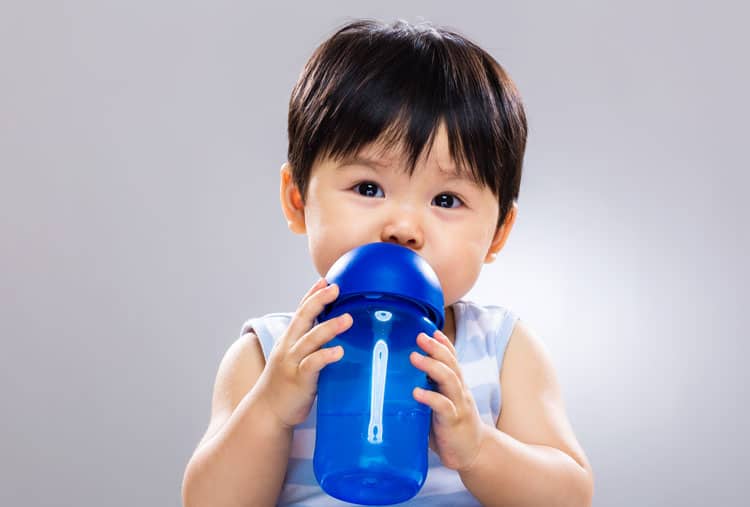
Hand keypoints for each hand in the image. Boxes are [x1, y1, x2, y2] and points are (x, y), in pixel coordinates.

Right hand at [254, 278, 352, 428]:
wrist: (267, 412)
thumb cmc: (286, 384)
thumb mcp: (294, 359)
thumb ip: (309, 345)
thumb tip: (333, 333)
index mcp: (289, 340)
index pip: (300, 312)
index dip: (312, 295)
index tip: (325, 280)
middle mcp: (288, 347)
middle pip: (303, 318)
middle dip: (319, 301)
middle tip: (336, 287)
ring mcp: (292, 362)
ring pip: (311, 339)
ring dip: (329, 327)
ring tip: (348, 318)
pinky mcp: (299, 380)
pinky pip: (313, 364)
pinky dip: (326, 356)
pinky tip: (339, 351)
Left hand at [410, 330, 488, 471]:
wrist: (473, 454)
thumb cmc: (450, 427)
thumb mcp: (439, 405)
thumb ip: (427, 392)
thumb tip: (397, 381)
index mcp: (456, 386)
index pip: (452, 359)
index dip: (443, 344)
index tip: (431, 331)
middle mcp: (459, 391)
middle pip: (451, 364)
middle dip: (436, 348)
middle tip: (420, 336)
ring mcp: (458, 405)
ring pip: (450, 380)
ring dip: (432, 366)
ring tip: (414, 357)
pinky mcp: (453, 422)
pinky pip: (443, 406)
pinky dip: (430, 397)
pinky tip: (417, 392)